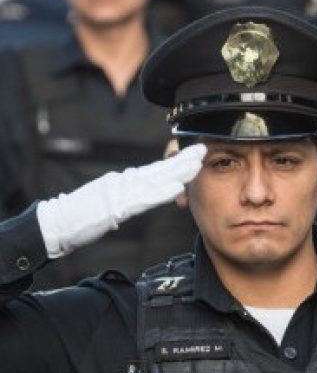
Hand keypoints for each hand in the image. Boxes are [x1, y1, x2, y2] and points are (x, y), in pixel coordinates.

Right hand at [37, 144, 205, 258]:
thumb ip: (129, 196)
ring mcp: (120, 193)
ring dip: (177, 171)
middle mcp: (124, 182)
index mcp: (125, 182)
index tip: (194, 155)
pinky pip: (142, 199)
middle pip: (159, 170)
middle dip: (182, 160)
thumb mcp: (111, 203)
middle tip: (202, 149)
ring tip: (196, 163)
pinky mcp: (115, 207)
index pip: (155, 171)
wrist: (58, 223)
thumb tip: (148, 192)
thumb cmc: (82, 216)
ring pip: (154, 180)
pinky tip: (175, 188)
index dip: (176, 163)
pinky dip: (159, 193)